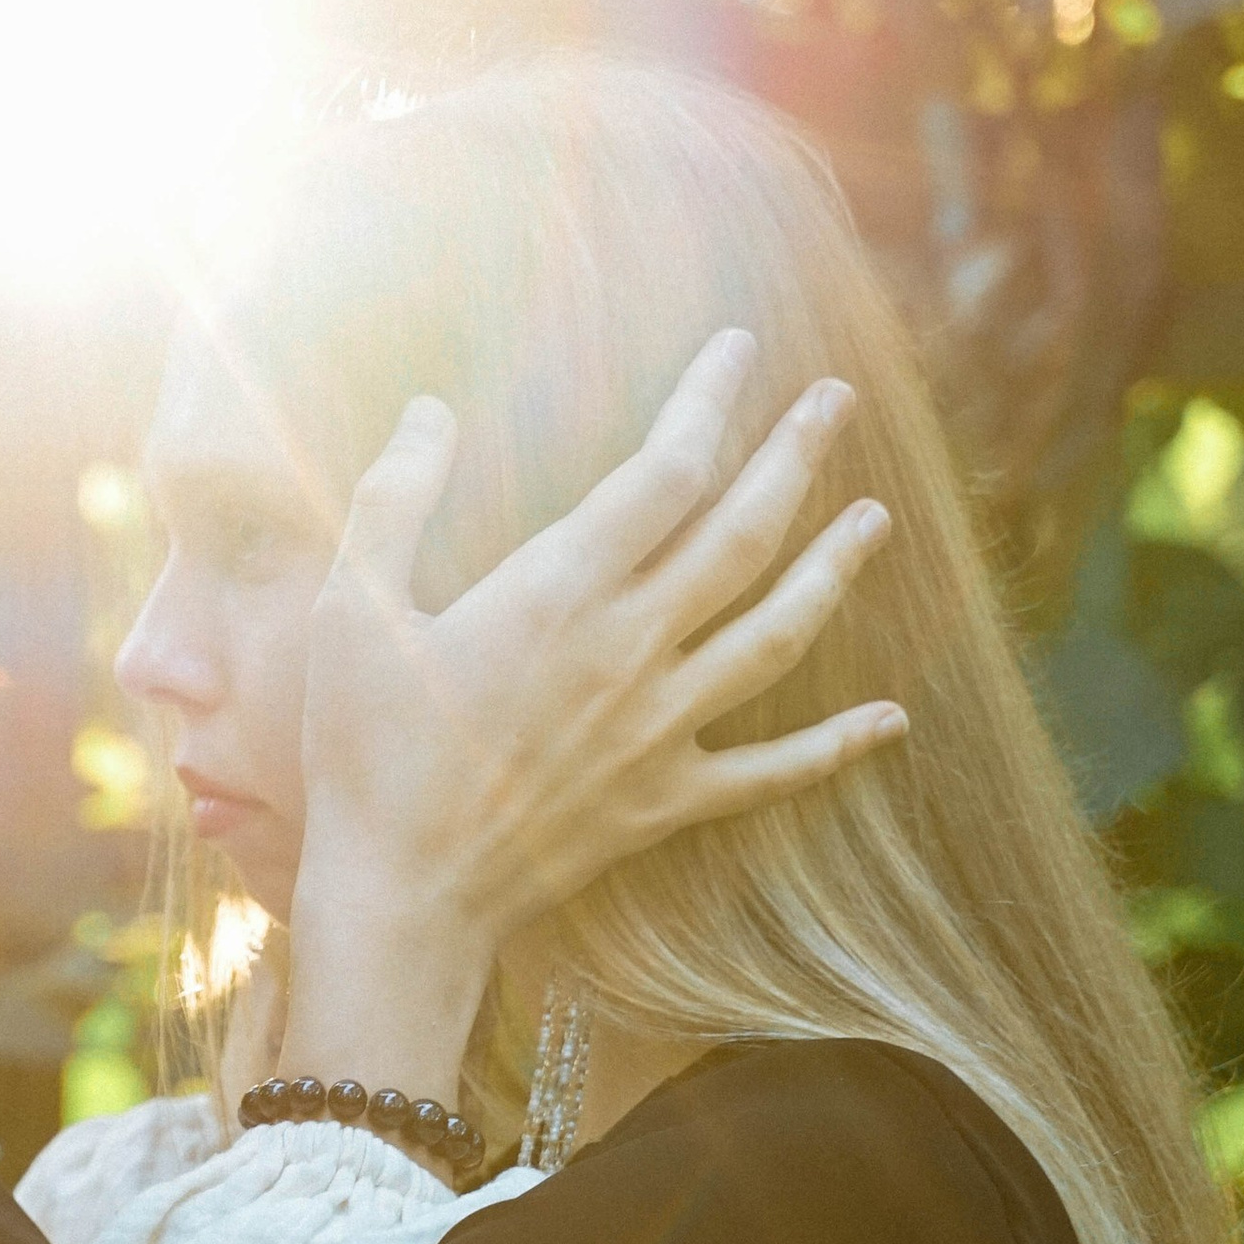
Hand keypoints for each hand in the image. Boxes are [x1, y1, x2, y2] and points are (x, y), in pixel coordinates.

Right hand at [283, 328, 901, 1085]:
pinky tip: (892, 720)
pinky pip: (771, 771)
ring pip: (776, 635)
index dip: (712, 399)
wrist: (399, 894)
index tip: (741, 349)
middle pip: (744, 535)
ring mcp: (659, 730)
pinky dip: (836, 746)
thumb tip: (430, 408)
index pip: (667, 469)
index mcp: (559, 592)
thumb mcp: (352, 610)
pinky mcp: (663, 800)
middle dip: (796, 457)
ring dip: (834, 570)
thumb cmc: (364, 750)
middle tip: (836, 400)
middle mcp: (629, 650)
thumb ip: (394, 498)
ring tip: (876, 518)